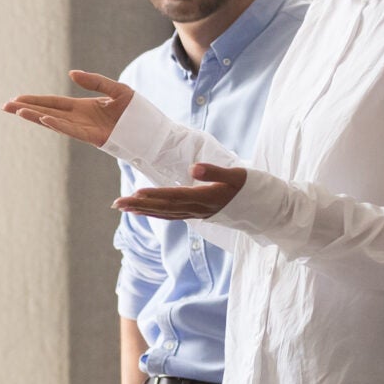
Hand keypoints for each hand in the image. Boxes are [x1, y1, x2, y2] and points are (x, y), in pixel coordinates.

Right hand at [4, 70, 135, 147]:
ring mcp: (85, 129)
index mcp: (83, 108)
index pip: (53, 103)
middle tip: (5, 106)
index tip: (16, 100)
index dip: (34, 101)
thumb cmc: (137, 112)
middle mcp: (80, 119)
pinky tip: (44, 119)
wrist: (154, 132)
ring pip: (55, 122)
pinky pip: (72, 130)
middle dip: (26, 109)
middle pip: (47, 112)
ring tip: (17, 111)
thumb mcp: (117, 90)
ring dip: (36, 116)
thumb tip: (71, 75)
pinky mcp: (95, 137)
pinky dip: (57, 124)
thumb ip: (95, 81)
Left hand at [114, 161, 246, 221]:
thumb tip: (193, 168)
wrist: (266, 210)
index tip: (134, 194)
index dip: (154, 195)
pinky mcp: (200, 214)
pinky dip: (157, 213)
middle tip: (116, 204)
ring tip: (123, 208)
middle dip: (139, 205)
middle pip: (164, 208)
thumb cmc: (252, 188)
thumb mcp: (237, 175)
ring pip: (165, 213)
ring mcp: (198, 214)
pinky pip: (173, 215)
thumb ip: (214, 171)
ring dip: (143, 211)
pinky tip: (146, 210)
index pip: (174, 196)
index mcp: (206, 198)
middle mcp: (199, 209)